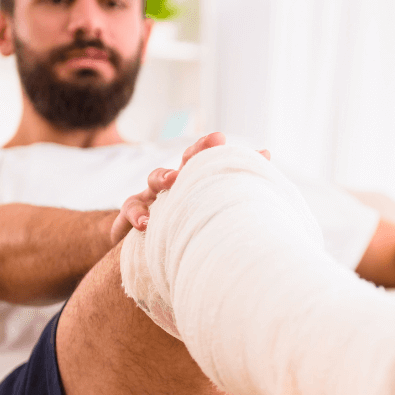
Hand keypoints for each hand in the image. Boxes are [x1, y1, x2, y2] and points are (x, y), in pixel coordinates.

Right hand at [109, 132, 270, 244]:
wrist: (135, 252)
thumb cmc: (174, 234)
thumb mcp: (199, 222)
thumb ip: (228, 209)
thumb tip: (264, 198)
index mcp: (195, 186)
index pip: (214, 166)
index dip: (237, 160)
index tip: (262, 152)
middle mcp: (175, 187)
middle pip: (186, 161)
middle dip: (200, 150)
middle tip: (216, 141)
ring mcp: (151, 198)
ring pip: (155, 178)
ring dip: (164, 176)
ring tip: (173, 180)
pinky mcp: (130, 215)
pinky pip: (131, 209)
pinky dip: (137, 214)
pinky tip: (146, 224)